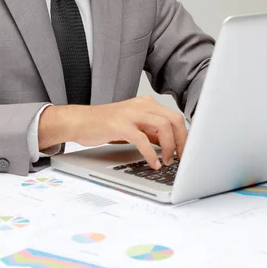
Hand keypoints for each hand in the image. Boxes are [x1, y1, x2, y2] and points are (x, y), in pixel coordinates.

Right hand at [38, 96, 187, 169]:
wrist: (79, 121)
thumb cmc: (105, 125)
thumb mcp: (133, 126)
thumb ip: (152, 132)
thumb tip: (171, 146)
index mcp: (147, 104)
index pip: (175, 118)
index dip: (185, 136)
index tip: (188, 152)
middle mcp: (142, 106)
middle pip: (174, 120)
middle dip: (182, 141)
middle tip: (182, 158)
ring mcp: (131, 114)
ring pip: (163, 127)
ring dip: (170, 147)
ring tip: (167, 161)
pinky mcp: (120, 125)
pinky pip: (142, 139)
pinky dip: (151, 154)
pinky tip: (153, 163)